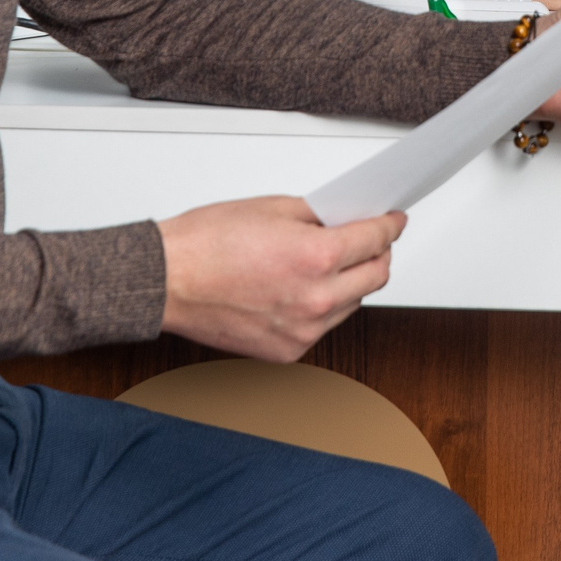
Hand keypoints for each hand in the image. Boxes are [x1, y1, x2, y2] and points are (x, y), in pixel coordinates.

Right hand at [156, 196, 405, 360]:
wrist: (166, 282)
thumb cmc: (206, 243)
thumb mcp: (273, 208)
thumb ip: (319, 215)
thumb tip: (346, 218)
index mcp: (315, 258)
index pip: (376, 240)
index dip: (390, 225)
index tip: (394, 220)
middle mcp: (315, 300)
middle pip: (376, 277)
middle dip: (378, 253)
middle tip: (370, 238)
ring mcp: (303, 332)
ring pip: (352, 304)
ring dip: (351, 282)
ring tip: (329, 262)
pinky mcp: (287, 352)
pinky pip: (323, 327)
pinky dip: (323, 306)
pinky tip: (304, 288)